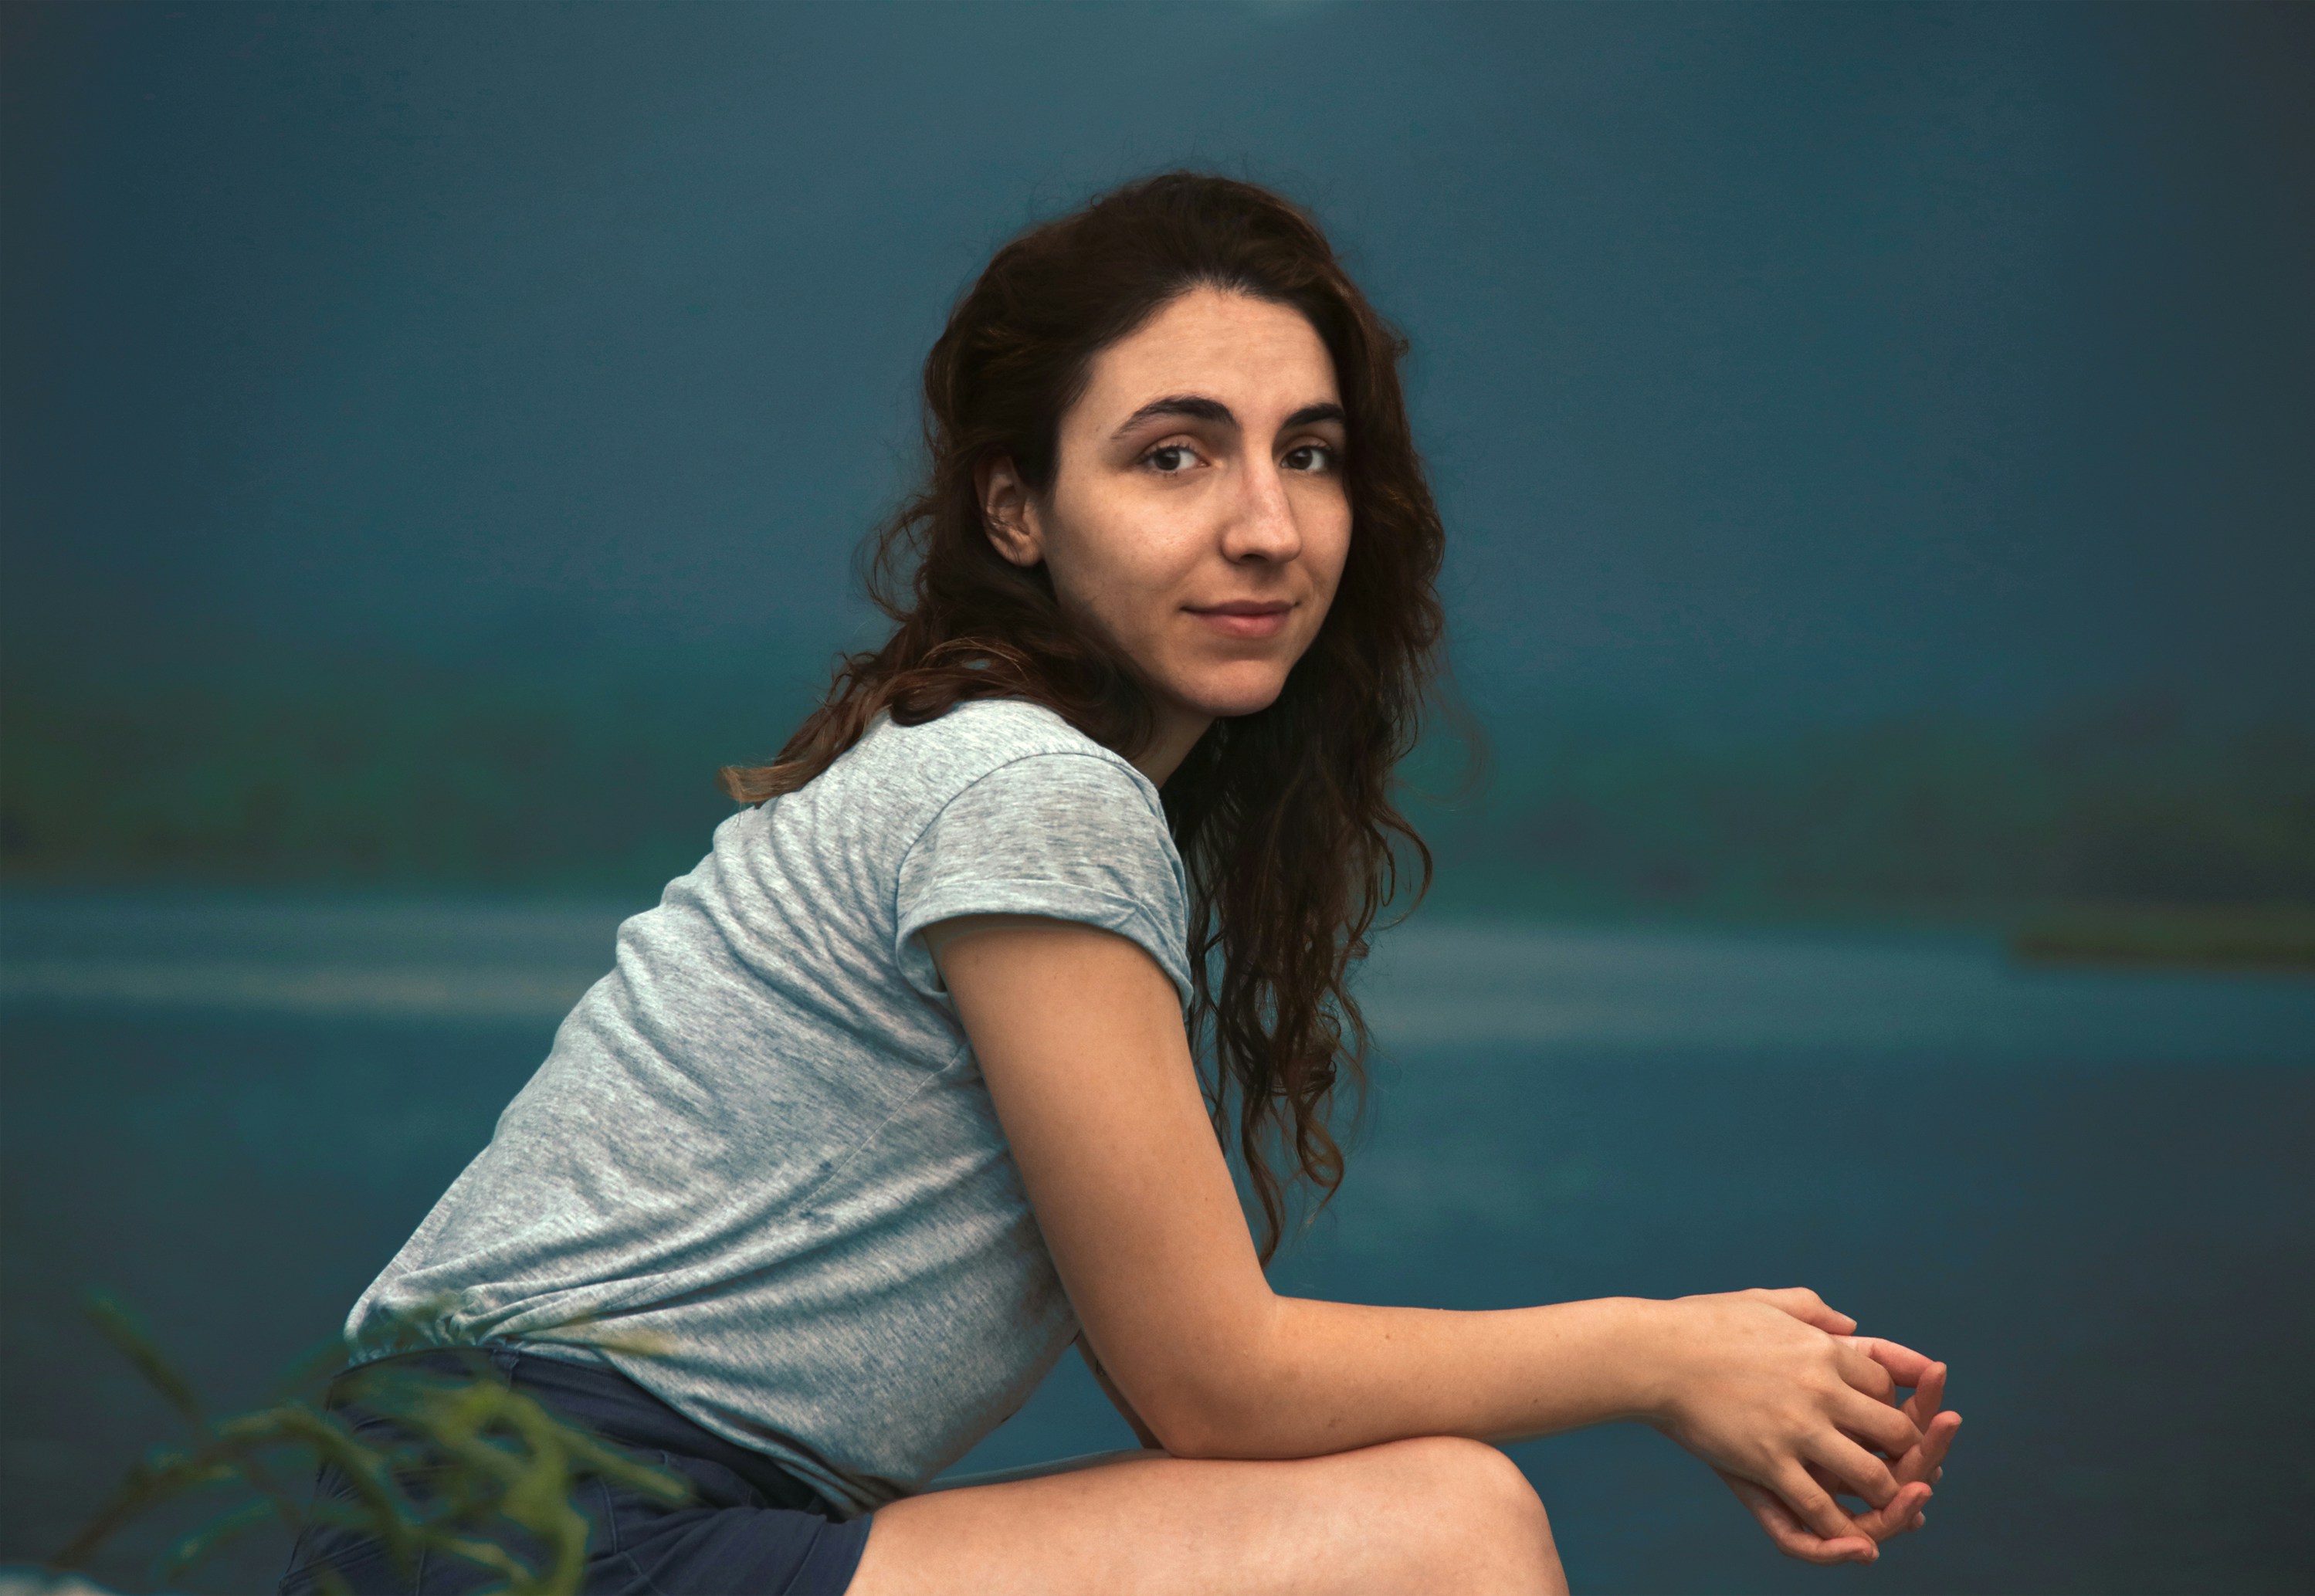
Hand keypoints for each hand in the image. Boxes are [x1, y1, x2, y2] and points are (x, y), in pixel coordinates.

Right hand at [1647, 1288, 1927, 1554]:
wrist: (1653, 1353)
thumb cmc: (1701, 1323)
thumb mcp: (1765, 1301)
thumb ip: (1813, 1310)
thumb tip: (1851, 1324)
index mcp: (1822, 1349)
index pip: (1884, 1387)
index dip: (1889, 1409)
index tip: (1875, 1424)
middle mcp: (1820, 1388)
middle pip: (1894, 1431)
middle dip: (1904, 1455)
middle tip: (1895, 1470)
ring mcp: (1795, 1426)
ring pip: (1870, 1474)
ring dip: (1884, 1495)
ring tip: (1878, 1504)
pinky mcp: (1767, 1459)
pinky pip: (1819, 1505)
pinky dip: (1840, 1527)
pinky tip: (1844, 1535)